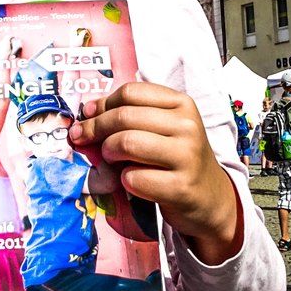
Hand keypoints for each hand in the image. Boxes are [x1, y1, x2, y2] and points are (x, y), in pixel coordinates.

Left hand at [69, 82, 240, 263]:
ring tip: (110, 159)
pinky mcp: (181, 187)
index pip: (131, 93)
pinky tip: (130, 181)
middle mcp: (188, 126)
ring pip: (127, 143)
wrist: (209, 197)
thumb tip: (87, 113)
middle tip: (82, 138)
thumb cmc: (175, 157)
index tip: (87, 115)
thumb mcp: (162, 128)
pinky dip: (123, 180)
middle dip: (95, 128)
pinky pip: (134, 178)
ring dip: (108, 152)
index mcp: (182, 104)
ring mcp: (187, 156)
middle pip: (125, 116)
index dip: (102, 104)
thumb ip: (130, 116)